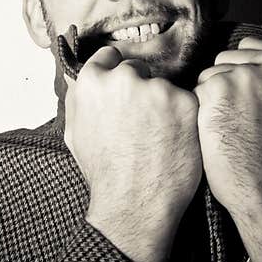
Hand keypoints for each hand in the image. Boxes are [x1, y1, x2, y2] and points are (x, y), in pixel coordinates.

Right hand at [64, 44, 202, 261]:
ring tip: (158, 137)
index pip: (109, 56)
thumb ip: (77, 99)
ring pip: (164, 86)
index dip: (116, 73)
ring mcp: (157, 89)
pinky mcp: (186, 102)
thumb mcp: (74, 133)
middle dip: (141, 89)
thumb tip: (81, 80)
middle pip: (138, 70)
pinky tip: (176, 141)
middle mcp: (124, 79)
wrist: (134, 204)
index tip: (124, 90)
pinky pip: (187, 101)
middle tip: (142, 122)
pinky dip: (185, 118)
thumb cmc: (104, 173)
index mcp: (93, 82)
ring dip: (164, 104)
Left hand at [194, 36, 261, 261]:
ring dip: (210, 100)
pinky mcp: (218, 89)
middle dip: (225, 86)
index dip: (241, 77)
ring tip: (232, 125)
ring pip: (207, 76)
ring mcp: (244, 74)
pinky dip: (199, 113)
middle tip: (243, 118)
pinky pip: (194, 92)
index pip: (245, 48)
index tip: (254, 103)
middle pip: (223, 60)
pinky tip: (218, 131)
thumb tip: (241, 53)